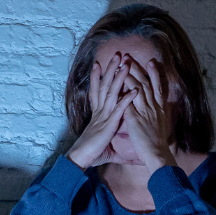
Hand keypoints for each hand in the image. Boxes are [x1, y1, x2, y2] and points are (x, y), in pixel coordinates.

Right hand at [66, 52, 139, 169]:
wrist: (81, 159)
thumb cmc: (92, 153)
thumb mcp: (107, 148)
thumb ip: (120, 148)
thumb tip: (129, 154)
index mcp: (97, 114)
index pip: (97, 91)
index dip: (97, 76)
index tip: (99, 64)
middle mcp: (99, 112)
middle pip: (104, 85)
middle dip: (110, 69)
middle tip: (117, 54)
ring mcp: (103, 117)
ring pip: (111, 92)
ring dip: (119, 77)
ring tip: (126, 64)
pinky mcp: (108, 125)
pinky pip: (119, 109)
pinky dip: (127, 99)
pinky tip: (134, 89)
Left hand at [118, 56, 175, 171]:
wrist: (157, 153)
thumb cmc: (157, 143)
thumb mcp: (157, 126)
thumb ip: (153, 117)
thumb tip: (150, 112)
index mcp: (159, 108)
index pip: (158, 87)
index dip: (154, 74)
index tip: (150, 62)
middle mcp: (153, 107)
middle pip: (146, 83)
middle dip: (137, 69)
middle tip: (129, 57)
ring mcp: (144, 111)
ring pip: (138, 88)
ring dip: (129, 75)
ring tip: (123, 63)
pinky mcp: (135, 118)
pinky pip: (129, 101)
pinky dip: (124, 91)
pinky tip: (117, 83)